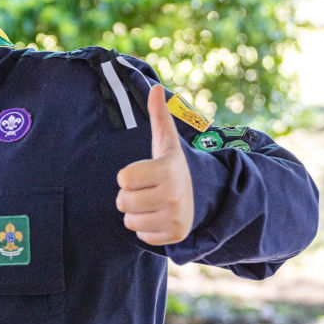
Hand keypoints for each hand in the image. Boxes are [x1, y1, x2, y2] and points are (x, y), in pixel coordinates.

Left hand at [115, 85, 194, 244]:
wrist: (201, 195)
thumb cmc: (171, 166)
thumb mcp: (165, 142)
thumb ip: (158, 116)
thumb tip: (154, 87)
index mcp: (167, 170)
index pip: (123, 178)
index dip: (127, 176)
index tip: (141, 173)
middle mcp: (173, 195)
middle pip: (122, 202)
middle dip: (129, 196)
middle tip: (146, 189)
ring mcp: (175, 217)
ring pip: (128, 221)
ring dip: (135, 213)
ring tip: (152, 203)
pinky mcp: (175, 236)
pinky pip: (141, 236)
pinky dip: (146, 228)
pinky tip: (159, 216)